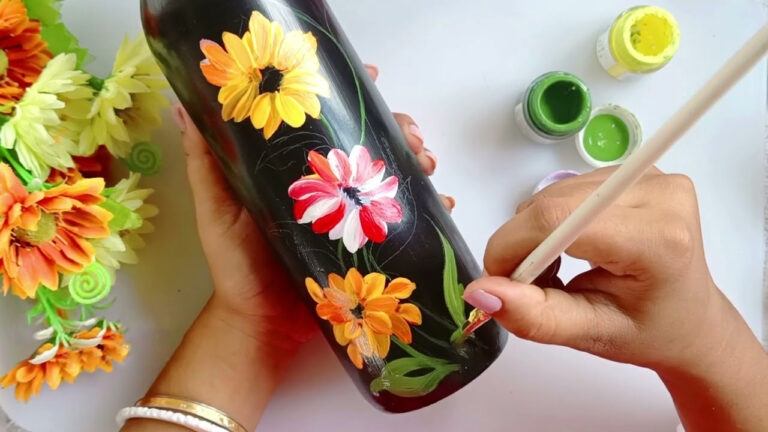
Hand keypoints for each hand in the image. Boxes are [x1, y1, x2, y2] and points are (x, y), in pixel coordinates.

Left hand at [172, 64, 451, 357]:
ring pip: (398, 176)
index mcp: (300, 171)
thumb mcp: (217, 207)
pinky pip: (410, 221)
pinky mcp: (375, 247)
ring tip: (426, 164)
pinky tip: (441, 202)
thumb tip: (185, 107)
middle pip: (374, 144)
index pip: (330, 122)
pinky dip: (432, 207)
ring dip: (419, 161)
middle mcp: (334, 188)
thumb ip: (206, 163)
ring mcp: (357, 217)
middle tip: (410, 136)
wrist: (263, 325)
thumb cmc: (237, 265)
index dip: (352, 96)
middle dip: (399, 129)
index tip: (370, 77)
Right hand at [463, 167, 767, 430]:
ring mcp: (650, 175)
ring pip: (554, 193)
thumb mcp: (590, 334)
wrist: (689, 318)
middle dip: (522, 244)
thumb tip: (480, 290)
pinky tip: (571, 246)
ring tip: (557, 269)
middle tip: (531, 284)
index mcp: (657, 240)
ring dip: (536, 232)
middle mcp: (658, 193)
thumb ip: (534, 316)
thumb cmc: (647, 331)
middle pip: (551, 203)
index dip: (513, 246)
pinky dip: (553, 219)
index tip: (502, 279)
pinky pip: (568, 188)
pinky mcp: (638, 169)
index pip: (558, 220)